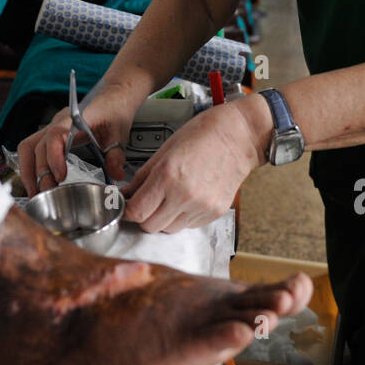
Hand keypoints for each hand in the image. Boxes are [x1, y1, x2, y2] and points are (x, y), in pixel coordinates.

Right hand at [17, 83, 140, 196]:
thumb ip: (116, 155)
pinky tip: (36, 183)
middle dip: (38, 172)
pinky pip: (31, 150)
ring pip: (28, 147)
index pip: (55, 135)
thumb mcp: (119, 134)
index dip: (53, 156)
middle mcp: (58, 123)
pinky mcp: (50, 136)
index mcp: (74, 120)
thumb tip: (116, 175)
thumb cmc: (113, 112)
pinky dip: (30, 167)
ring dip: (28, 171)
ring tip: (35, 192)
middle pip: (36, 145)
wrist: (112, 99)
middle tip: (46, 193)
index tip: (59, 177)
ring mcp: (51, 128)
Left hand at [123, 101, 264, 233]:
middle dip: (143, 216)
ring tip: (170, 197)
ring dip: (163, 218)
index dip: (127, 210)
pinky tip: (187, 197)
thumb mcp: (164, 150)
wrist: (238, 137)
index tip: (126, 206)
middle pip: (150, 226)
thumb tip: (127, 195)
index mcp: (168, 175)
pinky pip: (188, 225)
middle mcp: (185, 195)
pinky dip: (182, 216)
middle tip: (146, 202)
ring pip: (169, 229)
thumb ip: (143, 177)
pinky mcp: (213, 213)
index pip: (137, 211)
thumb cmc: (202, 135)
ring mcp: (201, 207)